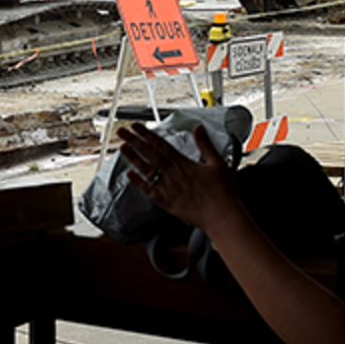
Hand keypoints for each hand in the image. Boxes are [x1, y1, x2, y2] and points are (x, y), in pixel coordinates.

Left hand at [117, 122, 241, 231]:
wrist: (221, 216)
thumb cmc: (222, 192)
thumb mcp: (217, 162)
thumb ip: (205, 144)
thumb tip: (198, 129)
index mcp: (183, 163)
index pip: (161, 144)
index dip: (147, 134)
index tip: (137, 127)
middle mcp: (172, 174)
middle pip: (149, 154)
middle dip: (134, 141)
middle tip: (122, 132)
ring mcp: (167, 188)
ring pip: (146, 170)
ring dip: (133, 158)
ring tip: (122, 148)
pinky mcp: (167, 202)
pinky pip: (149, 191)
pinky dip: (138, 183)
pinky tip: (130, 175)